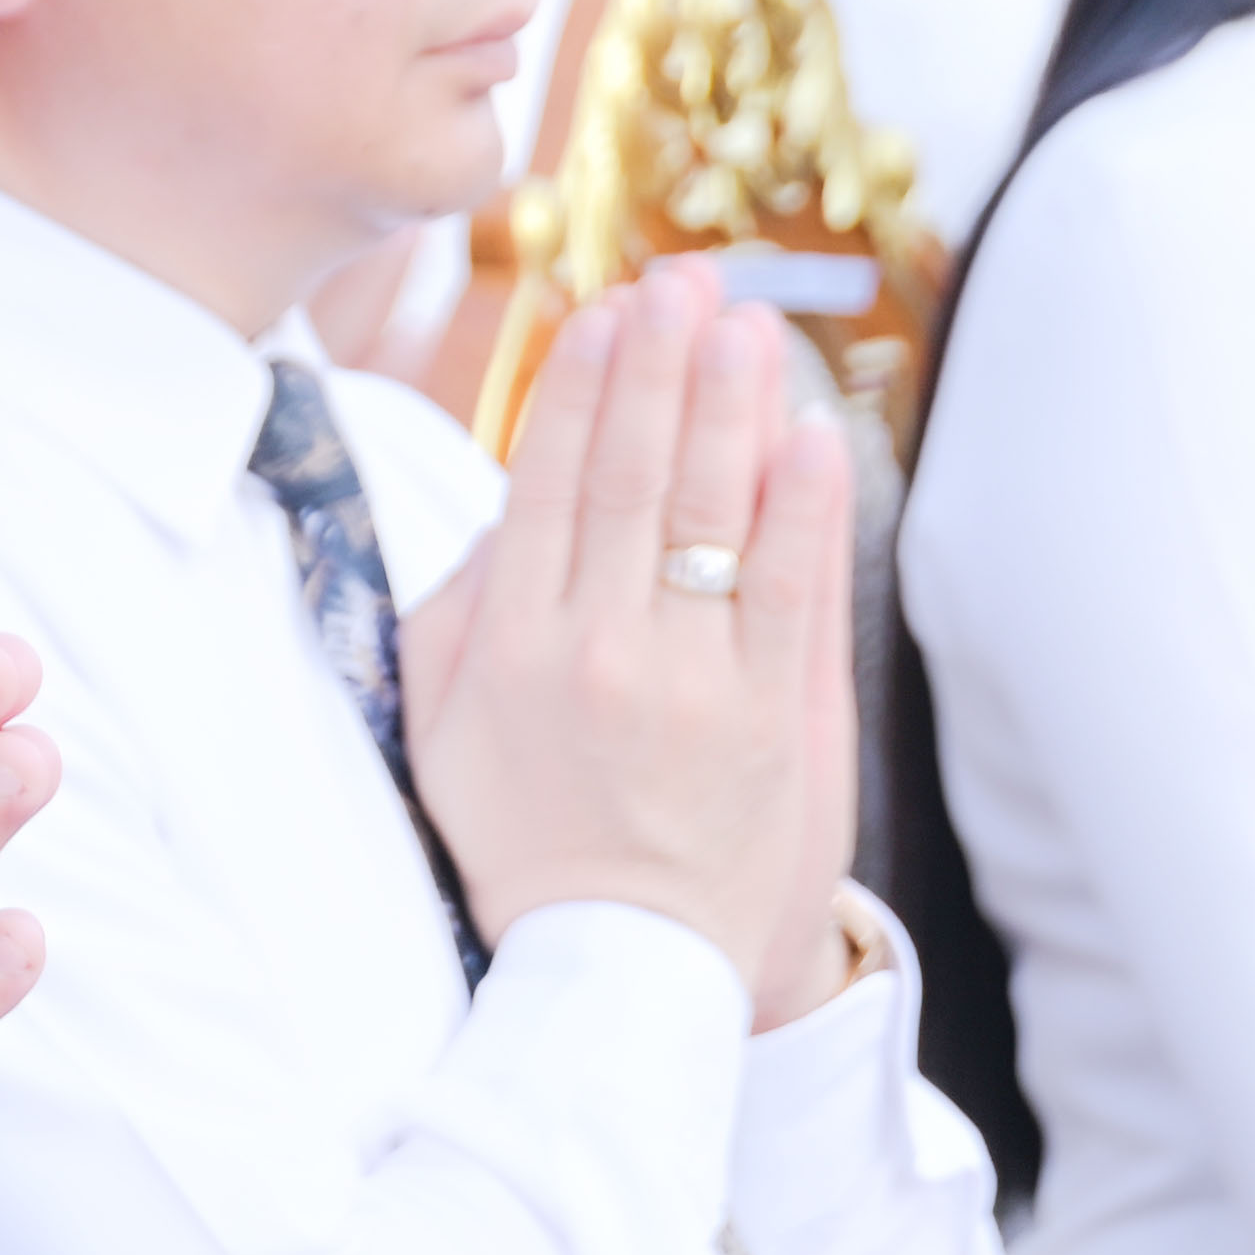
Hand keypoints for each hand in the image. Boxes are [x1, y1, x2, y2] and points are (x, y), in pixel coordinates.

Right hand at [404, 267, 856, 1018]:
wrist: (626, 972)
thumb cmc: (528, 839)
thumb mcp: (447, 733)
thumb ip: (464, 615)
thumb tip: (510, 503)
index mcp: (517, 651)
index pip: (550, 485)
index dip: (580, 388)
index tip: (603, 313)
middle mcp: (602, 656)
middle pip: (632, 478)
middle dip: (658, 366)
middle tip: (679, 282)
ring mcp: (695, 688)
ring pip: (712, 516)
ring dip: (729, 405)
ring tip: (742, 321)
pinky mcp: (776, 722)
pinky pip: (794, 590)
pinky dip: (804, 505)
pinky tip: (807, 431)